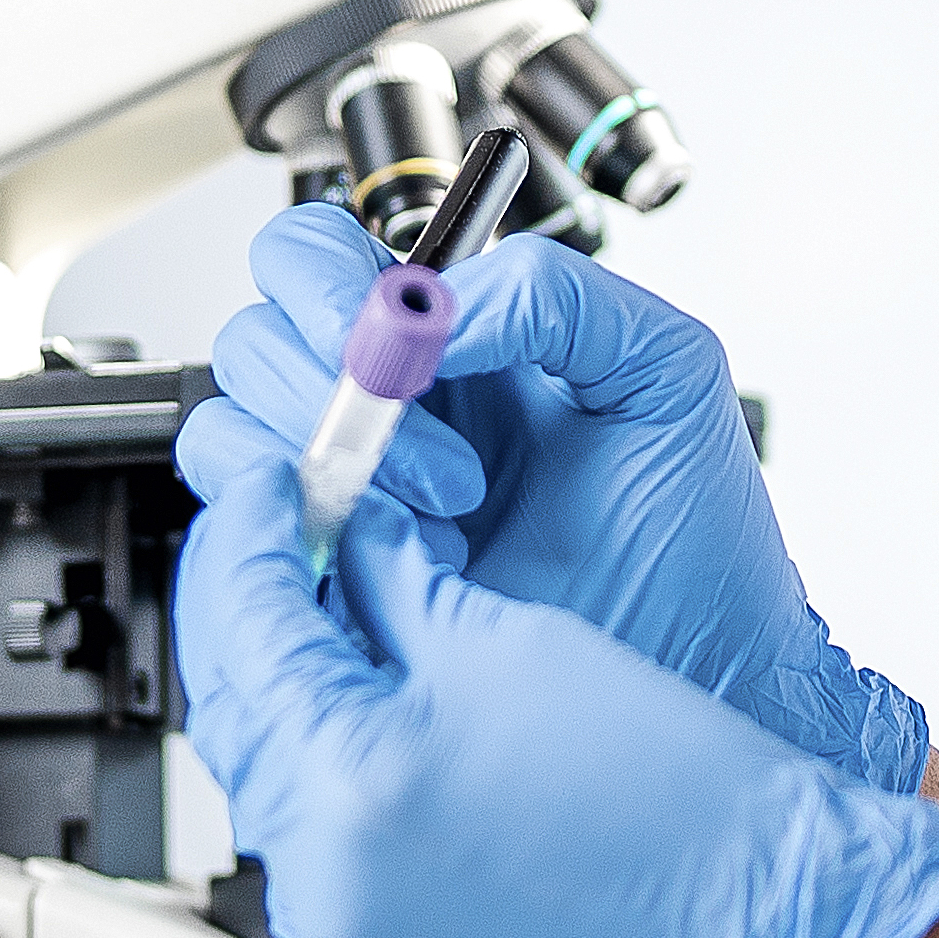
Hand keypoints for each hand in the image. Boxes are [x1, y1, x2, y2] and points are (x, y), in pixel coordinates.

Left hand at [171, 396, 938, 937]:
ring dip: (303, 726)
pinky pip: (330, 893)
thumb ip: (390, 584)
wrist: (768, 933)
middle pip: (240, 718)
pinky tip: (396, 770)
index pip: (243, 619)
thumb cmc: (677, 800)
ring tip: (362, 664)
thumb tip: (335, 543)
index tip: (277, 492)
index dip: (251, 534)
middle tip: (303, 564)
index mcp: (350, 780)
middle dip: (263, 628)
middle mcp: (329, 892)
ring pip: (279, 807)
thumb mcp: (513, 639)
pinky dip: (346, 822)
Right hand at [201, 205, 930, 794]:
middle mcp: (380, 412)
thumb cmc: (696, 544)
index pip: (314, 257)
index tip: (376, 336)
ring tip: (447, 519)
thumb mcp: (660, 371)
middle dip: (326, 389)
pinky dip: (303, 542)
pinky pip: (247, 545)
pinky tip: (401, 566)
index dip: (318, 282)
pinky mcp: (331, 590)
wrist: (708, 680)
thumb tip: (432, 310)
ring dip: (325, 470)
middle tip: (439, 453)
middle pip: (252, 341)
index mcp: (447, 339)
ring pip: (231, 438)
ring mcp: (349, 503)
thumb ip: (555, 294)